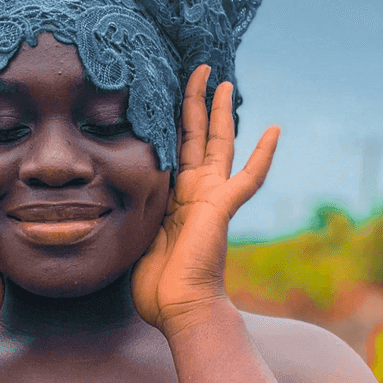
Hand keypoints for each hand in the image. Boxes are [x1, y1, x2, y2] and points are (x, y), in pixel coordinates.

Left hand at [131, 65, 279, 337]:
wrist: (179, 310)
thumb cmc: (158, 289)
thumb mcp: (135, 242)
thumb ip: (134, 218)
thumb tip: (109, 208)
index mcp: (174, 200)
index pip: (174, 152)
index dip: (172, 125)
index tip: (164, 96)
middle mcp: (196, 194)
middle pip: (197, 139)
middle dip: (195, 104)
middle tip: (197, 72)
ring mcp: (211, 199)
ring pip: (218, 146)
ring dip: (220, 113)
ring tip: (221, 82)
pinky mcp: (222, 208)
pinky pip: (247, 179)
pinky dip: (262, 156)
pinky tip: (274, 130)